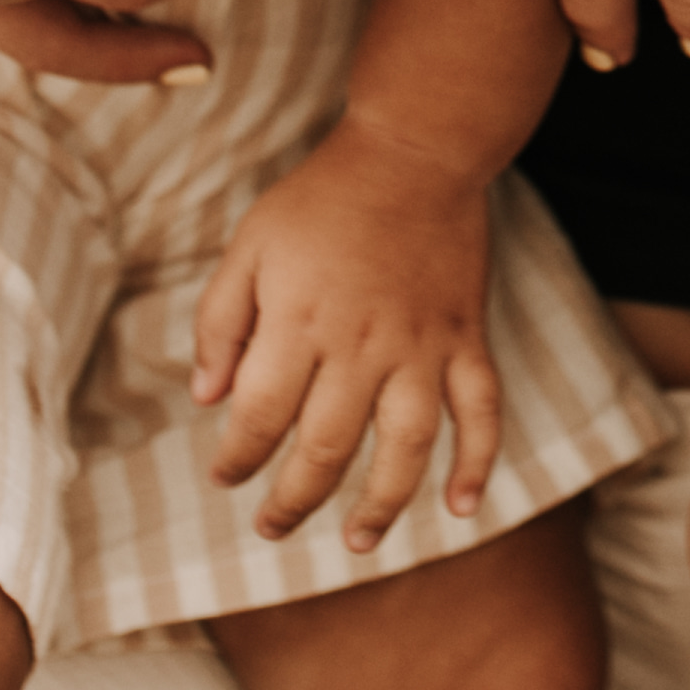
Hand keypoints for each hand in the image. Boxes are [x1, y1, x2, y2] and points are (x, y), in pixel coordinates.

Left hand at [194, 122, 508, 549]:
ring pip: (406, 447)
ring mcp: (422, 346)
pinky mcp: (465, 337)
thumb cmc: (322, 197)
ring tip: (357, 541)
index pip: (259, 417)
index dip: (236, 458)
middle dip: (293, 499)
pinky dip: (478, 461)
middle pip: (325, 448)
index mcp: (300, 322)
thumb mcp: (250, 244)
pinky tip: (462, 507)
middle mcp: (362, 346)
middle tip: (271, 525)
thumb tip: (208, 397)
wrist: (416, 148)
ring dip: (382, 504)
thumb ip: (222, 321)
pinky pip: (482, 410)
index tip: (225, 476)